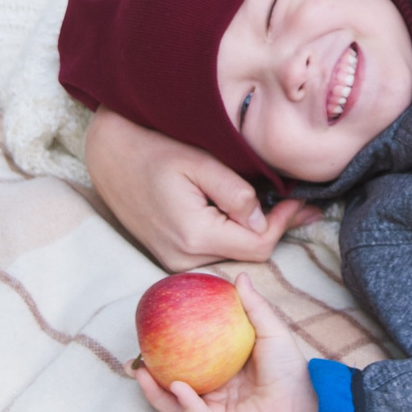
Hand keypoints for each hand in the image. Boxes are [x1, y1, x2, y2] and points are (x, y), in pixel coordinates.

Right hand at [85, 108, 319, 271]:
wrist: (109, 155)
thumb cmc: (154, 148)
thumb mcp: (199, 161)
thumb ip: (235, 192)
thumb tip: (262, 219)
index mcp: (194, 235)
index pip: (257, 245)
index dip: (284, 224)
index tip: (302, 201)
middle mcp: (183, 259)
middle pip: (247, 255)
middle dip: (275, 229)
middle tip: (300, 204)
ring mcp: (174, 262)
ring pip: (232, 256)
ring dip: (254, 233)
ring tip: (277, 206)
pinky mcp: (170, 257)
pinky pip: (214, 252)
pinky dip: (233, 236)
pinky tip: (244, 215)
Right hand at [134, 275, 322, 411]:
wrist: (303, 400)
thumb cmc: (289, 366)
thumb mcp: (270, 330)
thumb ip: (253, 307)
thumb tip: (239, 277)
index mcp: (221, 369)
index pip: (187, 359)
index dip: (167, 350)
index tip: (151, 333)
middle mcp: (213, 391)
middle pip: (173, 383)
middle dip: (151, 374)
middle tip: (135, 356)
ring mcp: (213, 411)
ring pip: (175, 402)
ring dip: (155, 390)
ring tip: (140, 372)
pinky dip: (183, 401)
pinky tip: (177, 385)